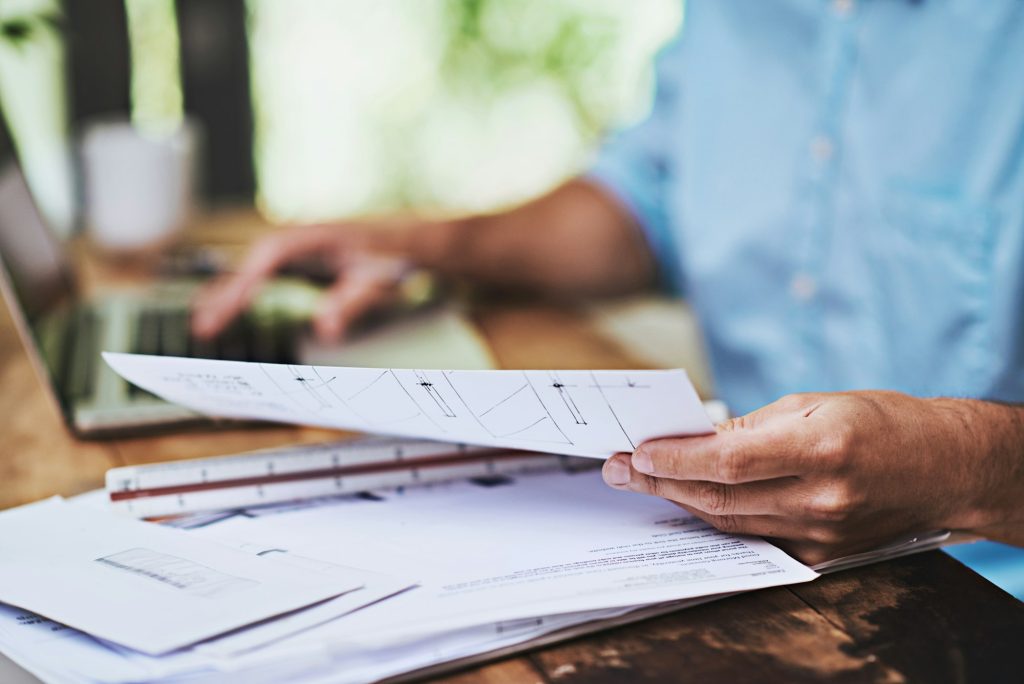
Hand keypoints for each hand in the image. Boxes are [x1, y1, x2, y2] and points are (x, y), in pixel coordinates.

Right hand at [191, 222, 415, 341]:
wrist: (414, 240)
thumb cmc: (395, 258)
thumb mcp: (378, 282)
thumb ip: (352, 303)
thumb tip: (325, 328)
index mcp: (311, 239)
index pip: (265, 262)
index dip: (239, 289)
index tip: (219, 315)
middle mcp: (300, 238)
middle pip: (250, 264)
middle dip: (224, 295)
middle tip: (201, 327)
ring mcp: (301, 246)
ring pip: (254, 268)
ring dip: (229, 291)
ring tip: (204, 319)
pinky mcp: (304, 258)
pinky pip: (266, 273)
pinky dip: (247, 289)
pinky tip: (233, 307)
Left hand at [602, 391, 1020, 564]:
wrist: (946, 468)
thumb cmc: (883, 422)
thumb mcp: (817, 402)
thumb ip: (753, 426)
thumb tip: (695, 437)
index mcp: (822, 448)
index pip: (728, 461)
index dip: (675, 458)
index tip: (635, 450)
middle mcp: (822, 498)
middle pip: (719, 497)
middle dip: (660, 482)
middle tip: (618, 468)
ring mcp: (823, 533)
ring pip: (731, 522)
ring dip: (680, 500)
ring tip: (642, 479)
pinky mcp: (823, 554)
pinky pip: (755, 537)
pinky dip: (718, 517)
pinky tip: (689, 499)